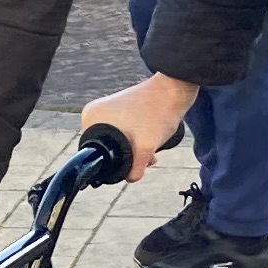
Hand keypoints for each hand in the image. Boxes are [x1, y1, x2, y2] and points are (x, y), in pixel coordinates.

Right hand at [79, 73, 200, 177]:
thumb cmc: (158, 112)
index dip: (111, 165)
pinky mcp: (121, 109)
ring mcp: (108, 110)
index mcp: (91, 117)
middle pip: (106, 148)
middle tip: (143, 159)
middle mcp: (95, 112)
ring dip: (133, 151)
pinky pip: (123, 133)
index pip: (93, 153)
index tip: (129, 165)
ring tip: (150, 153)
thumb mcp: (145, 147)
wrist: (176, 89)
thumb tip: (131, 178)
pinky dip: (135, 141)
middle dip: (125, 158)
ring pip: (116, 142)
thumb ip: (135, 168)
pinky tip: (150, 145)